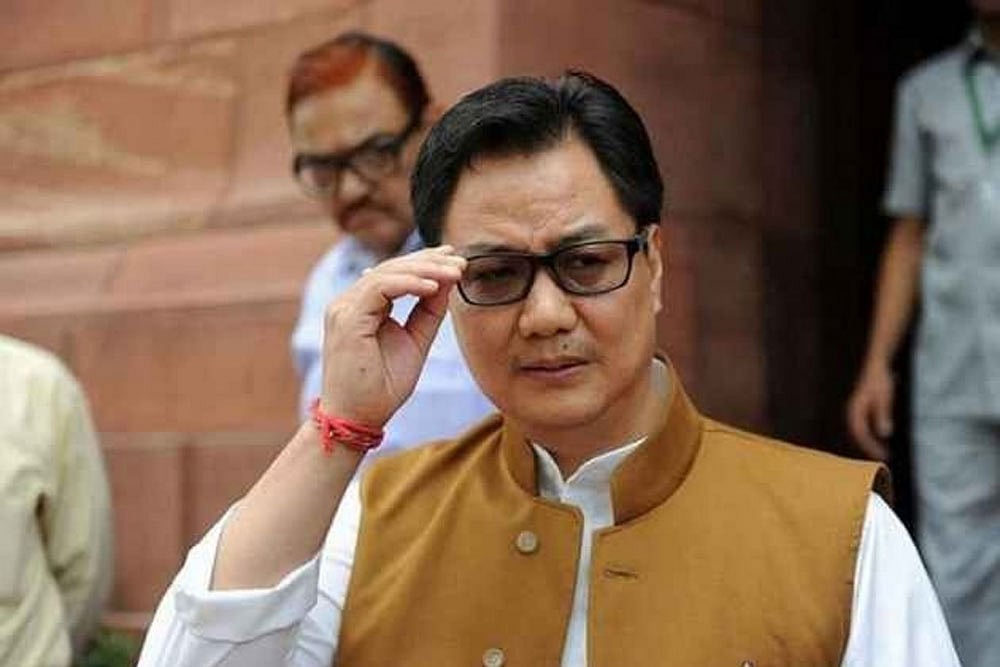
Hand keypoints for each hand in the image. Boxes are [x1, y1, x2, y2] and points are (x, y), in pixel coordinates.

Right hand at [320, 246, 465, 426]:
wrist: (357, 420)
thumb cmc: (382, 388)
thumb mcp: (416, 342)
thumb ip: (428, 312)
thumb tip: (448, 281)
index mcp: (362, 308)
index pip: (393, 273)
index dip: (425, 263)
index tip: (456, 262)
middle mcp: (349, 303)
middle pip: (390, 267)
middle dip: (429, 261)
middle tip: (461, 262)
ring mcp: (344, 309)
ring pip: (386, 272)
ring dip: (425, 270)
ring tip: (454, 273)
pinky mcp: (347, 319)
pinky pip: (379, 288)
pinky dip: (409, 284)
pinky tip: (434, 287)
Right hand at [846, 363, 894, 460]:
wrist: (877, 366)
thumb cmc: (880, 380)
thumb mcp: (884, 398)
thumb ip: (883, 415)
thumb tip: (884, 434)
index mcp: (855, 410)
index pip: (860, 433)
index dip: (870, 445)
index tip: (881, 454)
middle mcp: (853, 411)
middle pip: (858, 434)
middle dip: (869, 447)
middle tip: (883, 456)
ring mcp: (856, 410)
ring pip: (860, 431)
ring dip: (870, 442)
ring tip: (882, 450)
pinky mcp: (862, 409)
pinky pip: (864, 426)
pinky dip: (871, 434)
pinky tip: (881, 438)